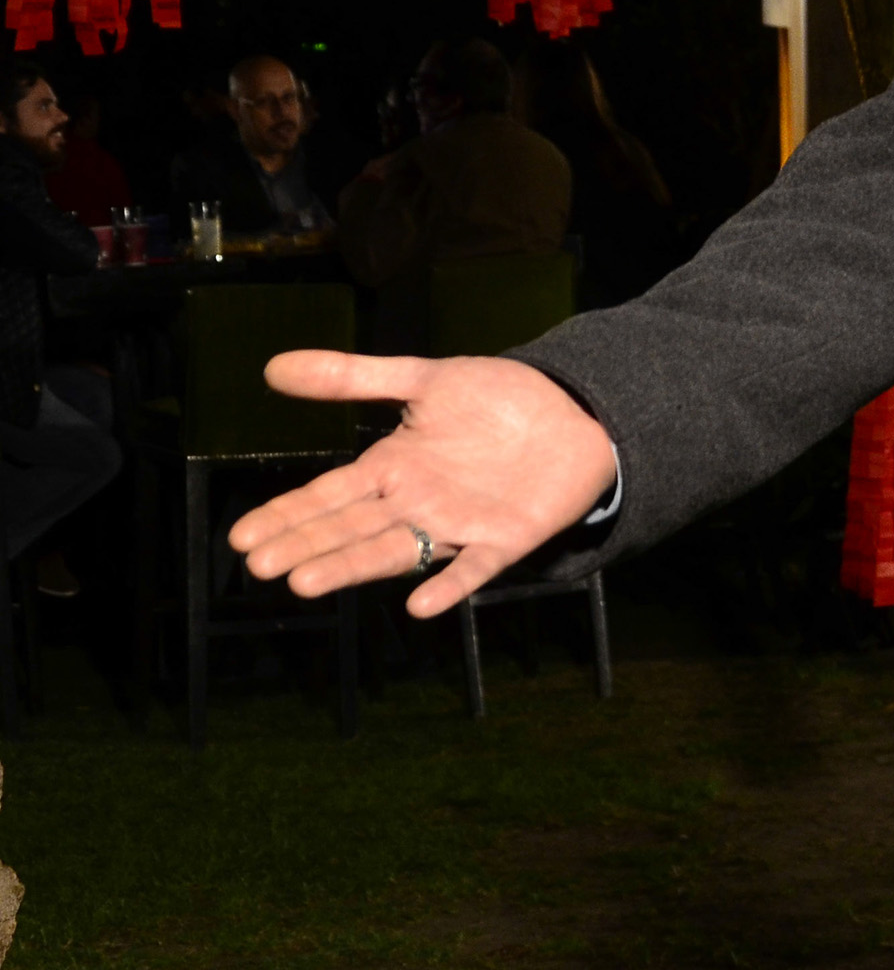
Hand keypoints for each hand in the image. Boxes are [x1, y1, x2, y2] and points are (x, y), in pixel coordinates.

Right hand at [224, 354, 617, 618]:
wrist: (575, 411)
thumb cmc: (498, 400)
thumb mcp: (424, 379)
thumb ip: (354, 378)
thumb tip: (271, 366)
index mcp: (394, 468)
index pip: (328, 495)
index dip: (287, 514)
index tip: (242, 536)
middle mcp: (416, 503)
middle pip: (350, 528)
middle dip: (306, 546)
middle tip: (260, 565)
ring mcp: (458, 525)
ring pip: (394, 551)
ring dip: (352, 567)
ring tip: (307, 583)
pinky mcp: (505, 539)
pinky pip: (473, 568)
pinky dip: (449, 585)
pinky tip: (421, 604)